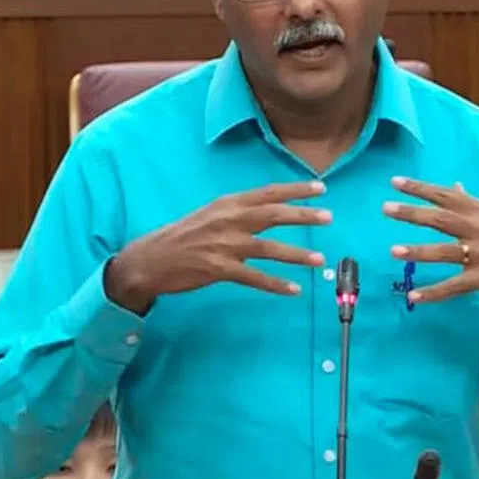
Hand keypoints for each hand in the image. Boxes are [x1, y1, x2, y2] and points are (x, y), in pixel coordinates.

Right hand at [106, 181, 330, 312]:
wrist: (150, 259)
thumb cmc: (183, 236)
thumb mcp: (210, 214)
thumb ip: (238, 212)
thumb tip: (267, 211)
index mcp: (227, 203)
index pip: (268, 193)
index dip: (295, 190)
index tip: (320, 188)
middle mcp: (228, 220)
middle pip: (272, 215)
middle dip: (302, 216)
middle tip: (328, 217)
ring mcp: (223, 245)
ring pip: (268, 248)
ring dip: (296, 254)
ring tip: (319, 260)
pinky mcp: (217, 269)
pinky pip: (253, 277)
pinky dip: (275, 284)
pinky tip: (293, 290)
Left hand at [383, 176, 478, 303]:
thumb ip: (477, 203)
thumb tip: (455, 188)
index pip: (448, 195)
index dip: (421, 188)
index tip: (396, 182)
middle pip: (441, 218)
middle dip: (412, 213)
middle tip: (386, 208)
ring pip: (444, 252)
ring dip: (417, 251)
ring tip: (393, 250)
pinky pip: (454, 286)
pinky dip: (433, 293)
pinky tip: (414, 296)